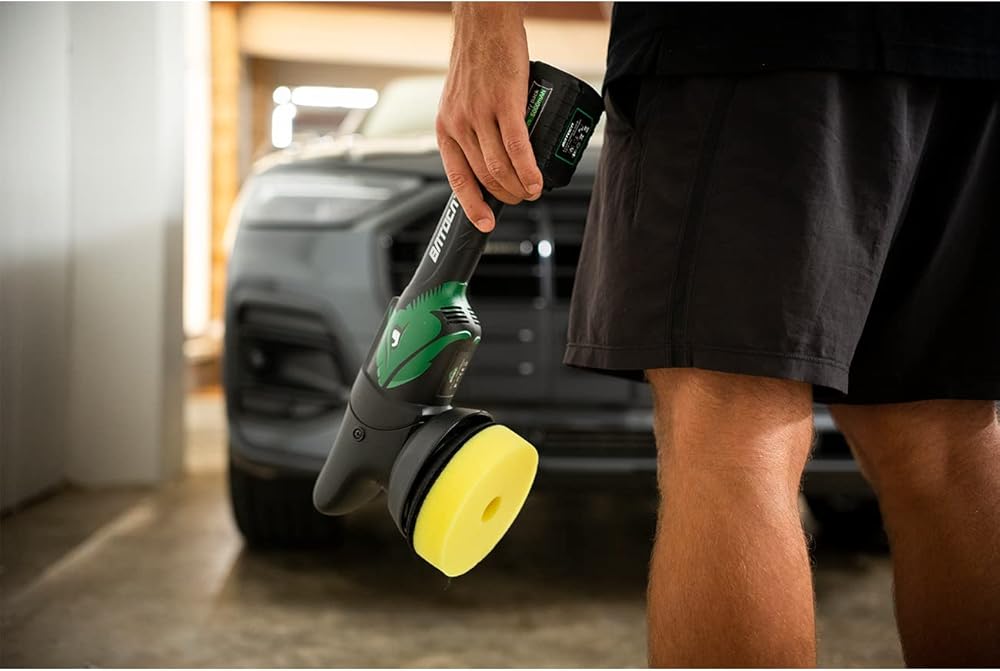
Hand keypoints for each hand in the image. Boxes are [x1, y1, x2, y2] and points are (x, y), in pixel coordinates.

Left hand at [437, 2, 542, 232]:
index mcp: (445, 127)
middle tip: (521, 199)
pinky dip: (528, 170)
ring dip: (519, 187)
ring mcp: (481, 113)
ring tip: (532, 191)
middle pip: (484, 176)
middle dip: (505, 197)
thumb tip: (488, 162)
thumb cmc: (479, 61)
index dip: (472, 205)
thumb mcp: (461, 102)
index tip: (485, 223)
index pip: (457, 177)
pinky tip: (536, 182)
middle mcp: (459, 123)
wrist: (485, 24)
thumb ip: (470, 130)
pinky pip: (517, 147)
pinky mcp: (505, 103)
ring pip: (500, 167)